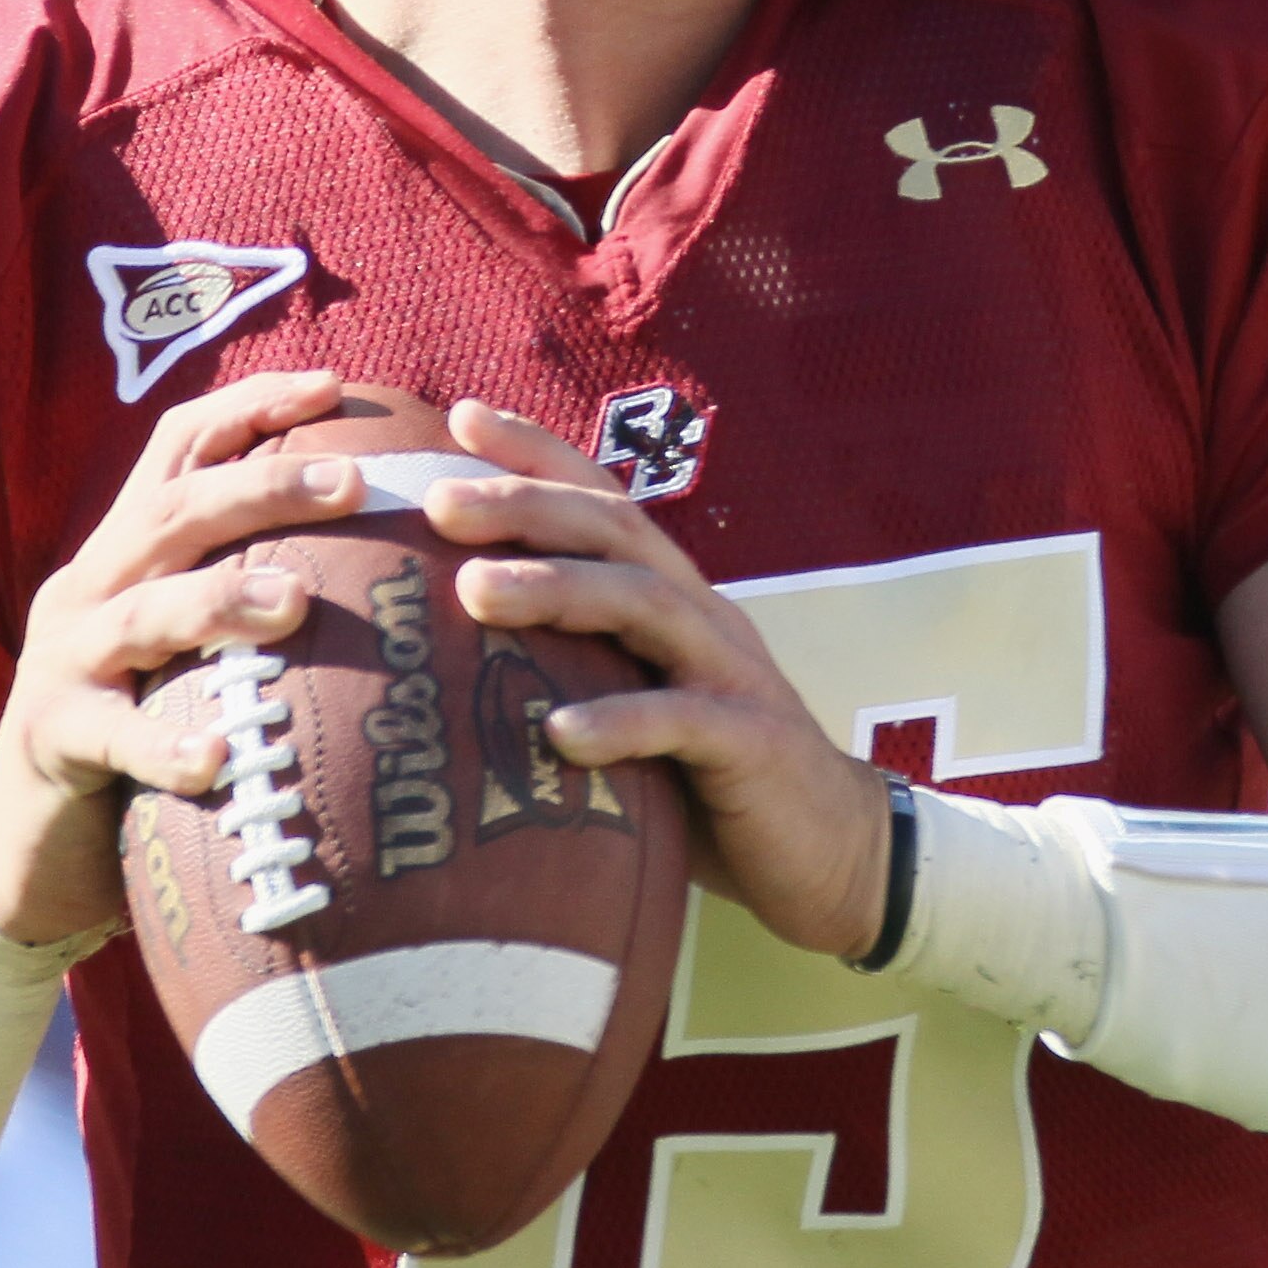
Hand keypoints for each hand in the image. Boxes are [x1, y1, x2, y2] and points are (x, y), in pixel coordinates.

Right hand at [0, 370, 367, 945]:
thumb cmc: (144, 736)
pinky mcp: (53, 742)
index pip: (180, 449)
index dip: (250, 405)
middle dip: (262, 486)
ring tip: (296, 601)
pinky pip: (113, 738)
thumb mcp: (192, 650)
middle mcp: (92, 590)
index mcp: (129, 555)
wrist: (25, 849)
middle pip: (173, 512)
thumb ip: (258, 599)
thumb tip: (398, 566)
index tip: (334, 383)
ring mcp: (64, 664)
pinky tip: (218, 759)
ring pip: (144, 612)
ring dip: (221, 600)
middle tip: (352, 481)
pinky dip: (164, 746)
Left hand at [421, 399, 893, 957]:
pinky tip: (557, 735)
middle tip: (439, 502)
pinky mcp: (753, 744)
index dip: (539, 455)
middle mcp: (703, 616)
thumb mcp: (635, 704)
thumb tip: (440, 658)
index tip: (459, 417)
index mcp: (672, 598)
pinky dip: (620, 721)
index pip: (604, 504)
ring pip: (645, 605)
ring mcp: (732, 674)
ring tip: (476, 590)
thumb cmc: (703, 780)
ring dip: (557, 589)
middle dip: (527, 506)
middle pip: (615, 534)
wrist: (828, 850)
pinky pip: (685, 722)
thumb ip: (570, 670)